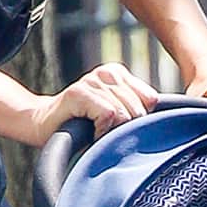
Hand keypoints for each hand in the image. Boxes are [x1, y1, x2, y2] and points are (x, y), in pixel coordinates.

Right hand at [33, 62, 159, 142]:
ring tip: (97, 133)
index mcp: (119, 73)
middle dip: (127, 129)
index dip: (140, 121)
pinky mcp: (79, 93)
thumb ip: (136, 109)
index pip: (151, 99)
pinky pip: (109, 115)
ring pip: (125, 114)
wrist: (42, 125)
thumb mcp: (115, 113)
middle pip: (139, 109)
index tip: (122, 129)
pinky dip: (102, 132)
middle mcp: (107, 72)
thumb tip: (165, 122)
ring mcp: (92, 80)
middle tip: (107, 134)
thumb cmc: (82, 124)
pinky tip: (91, 133)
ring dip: (112, 133)